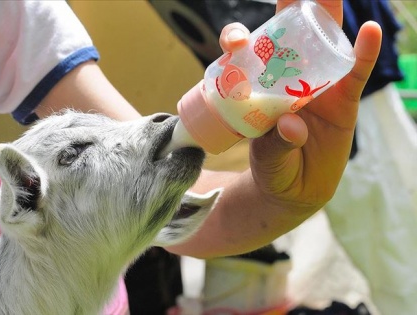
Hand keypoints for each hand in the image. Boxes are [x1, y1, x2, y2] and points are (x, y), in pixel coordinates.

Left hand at [219, 2, 382, 211]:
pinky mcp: (344, 101)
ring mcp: (317, 87)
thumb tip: (292, 125)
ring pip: (323, 46)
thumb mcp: (266, 159)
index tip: (236, 43)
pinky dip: (363, 54)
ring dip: (327, 17)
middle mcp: (288, 79)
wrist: (296, 191)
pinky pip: (355, 75)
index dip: (239, 39)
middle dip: (288, 10)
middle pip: (287, 38)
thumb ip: (275, 145)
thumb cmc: (273, 167)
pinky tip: (369, 32)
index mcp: (260, 86)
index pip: (248, 54)